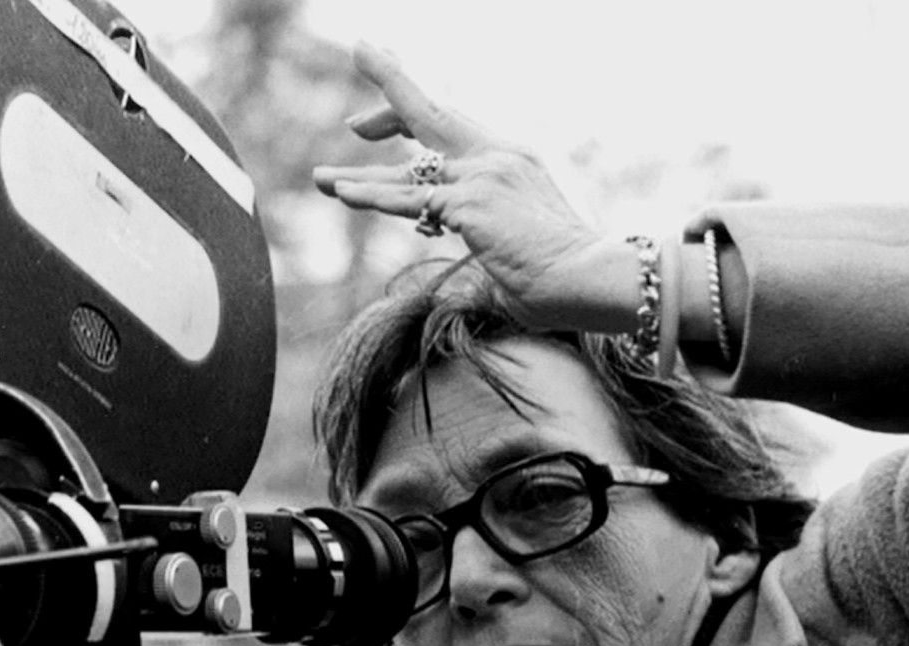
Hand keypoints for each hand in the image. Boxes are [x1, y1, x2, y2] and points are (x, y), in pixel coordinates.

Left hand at [313, 43, 634, 333]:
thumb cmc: (563, 280)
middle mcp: (496, 156)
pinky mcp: (469, 203)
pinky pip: (407, 200)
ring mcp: (482, 176)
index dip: (412, 126)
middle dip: (386, 102)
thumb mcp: (520, 251)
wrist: (591, 279)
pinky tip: (341, 192)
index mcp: (511, 162)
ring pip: (407, 167)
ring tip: (317, 179)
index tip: (377, 134)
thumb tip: (482, 271)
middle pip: (429, 115)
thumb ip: (489, 248)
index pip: (453, 130)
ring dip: (356, 175)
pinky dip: (371, 196)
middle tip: (350, 123)